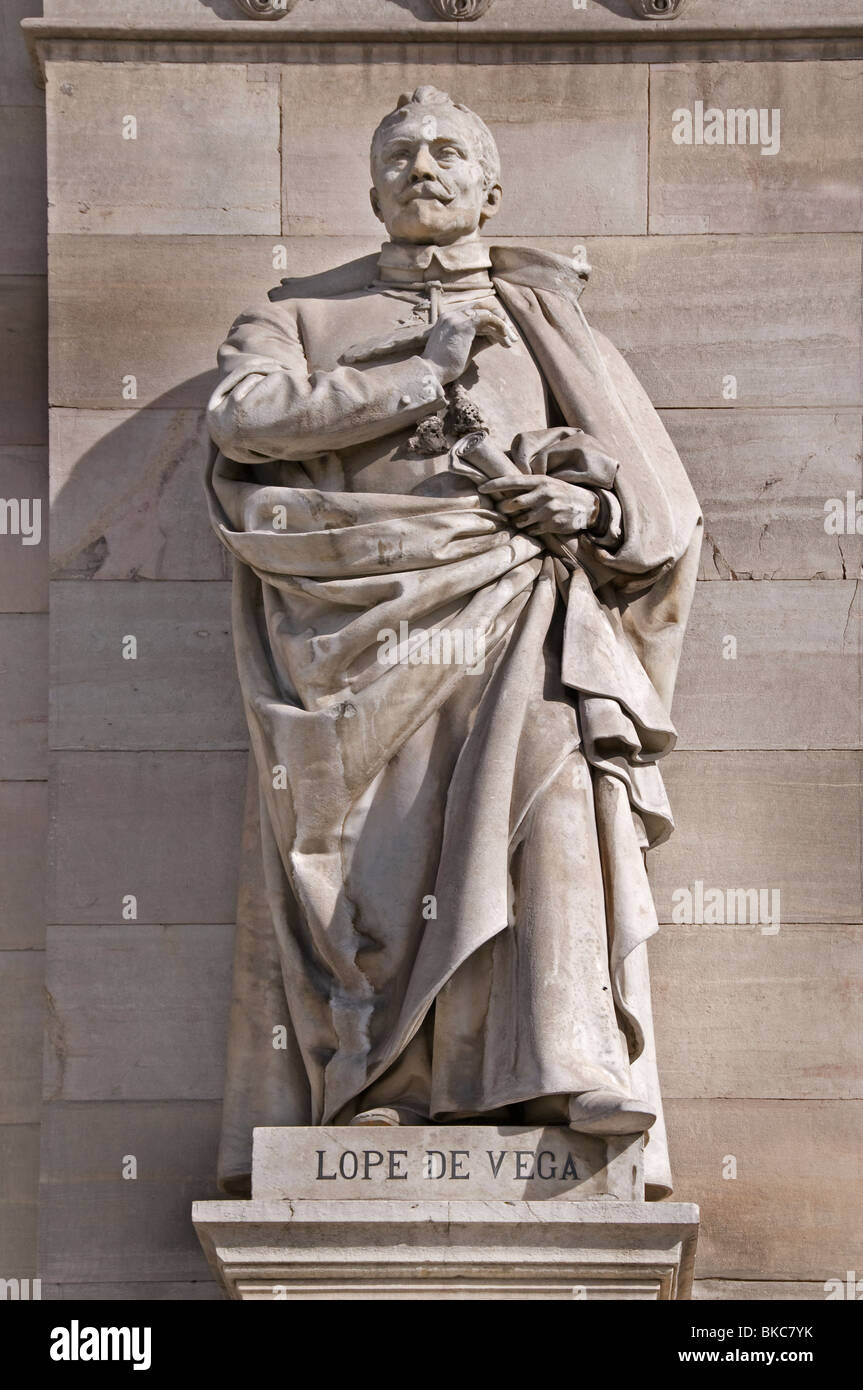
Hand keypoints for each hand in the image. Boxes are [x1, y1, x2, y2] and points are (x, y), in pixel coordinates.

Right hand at [423, 303, 515, 384]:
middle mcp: (452, 315)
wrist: (431, 373)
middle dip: (500, 321)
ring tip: (511, 341)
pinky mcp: (463, 326)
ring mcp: (457, 318)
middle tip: (512, 337)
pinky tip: (506, 338)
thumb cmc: (446, 366)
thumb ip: (481, 340)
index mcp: (450, 318)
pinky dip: (499, 327)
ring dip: (503, 327)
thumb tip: (498, 336)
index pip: (476, 311)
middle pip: (483, 309)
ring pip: (487, 315)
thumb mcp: (467, 350)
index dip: (492, 320)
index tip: (503, 334)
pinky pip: (487, 319)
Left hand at [478, 475, 599, 535]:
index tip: (481, 488)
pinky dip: (529, 530)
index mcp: (540, 481)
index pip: (513, 481)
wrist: (588, 505)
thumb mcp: (548, 482)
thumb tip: (504, 490)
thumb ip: (529, 486)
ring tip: (521, 519)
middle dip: (504, 510)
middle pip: (512, 504)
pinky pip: (531, 531)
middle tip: (502, 511)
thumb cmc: (562, 492)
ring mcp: (548, 510)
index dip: (495, 485)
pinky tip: (535, 525)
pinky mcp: (552, 524)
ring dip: (516, 522)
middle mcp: (543, 494)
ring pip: (520, 520)